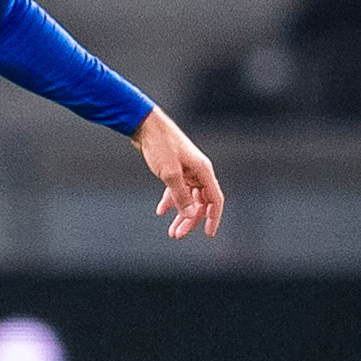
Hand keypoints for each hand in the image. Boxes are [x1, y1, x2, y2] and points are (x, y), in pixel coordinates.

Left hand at [130, 107, 223, 239]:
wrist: (145, 126)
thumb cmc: (160, 144)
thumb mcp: (170, 174)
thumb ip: (181, 196)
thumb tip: (191, 216)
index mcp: (203, 171)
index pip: (215, 200)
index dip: (214, 218)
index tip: (208, 234)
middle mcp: (198, 172)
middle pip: (200, 202)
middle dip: (191, 220)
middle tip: (178, 235)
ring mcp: (187, 171)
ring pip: (188, 198)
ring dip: (181, 214)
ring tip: (172, 231)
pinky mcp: (176, 170)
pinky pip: (177, 190)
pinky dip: (170, 201)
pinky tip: (161, 211)